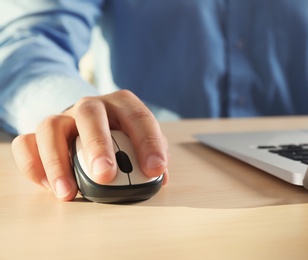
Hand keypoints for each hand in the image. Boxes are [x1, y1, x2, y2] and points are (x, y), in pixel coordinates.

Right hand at [11, 90, 168, 200]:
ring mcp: (63, 118)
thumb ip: (150, 154)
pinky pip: (26, 144)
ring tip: (68, 192)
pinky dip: (35, 166)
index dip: (148, 142)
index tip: (154, 169)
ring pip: (50, 127)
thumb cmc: (120, 135)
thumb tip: (159, 177)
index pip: (138, 117)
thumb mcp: (139, 140)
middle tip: (105, 175)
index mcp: (122, 104)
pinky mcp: (39, 134)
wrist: (87, 124)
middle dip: (98, 145)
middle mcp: (90, 106)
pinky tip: (52, 187)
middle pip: (90, 115)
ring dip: (57, 161)